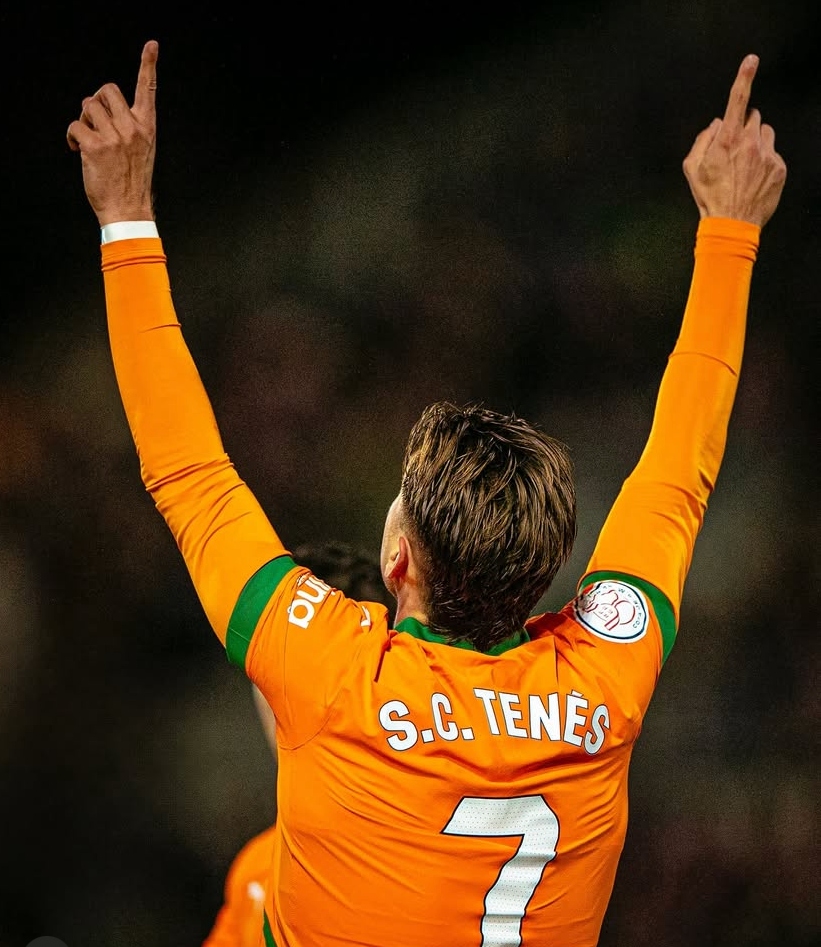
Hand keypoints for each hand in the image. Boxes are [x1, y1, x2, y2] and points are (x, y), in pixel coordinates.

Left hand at [67, 40, 158, 225]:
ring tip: (89, 140)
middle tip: (96, 123)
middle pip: (107, 90)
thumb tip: (103, 111)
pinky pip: (75, 125)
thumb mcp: (141, 150)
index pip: (148, 90)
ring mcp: (114, 136)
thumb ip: (129, 127)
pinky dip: (73, 137)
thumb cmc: (133, 183)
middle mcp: (132, 128)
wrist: (129, 210)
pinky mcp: (95, 146)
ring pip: (88, 106)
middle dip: (96, 102)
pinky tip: (80, 152)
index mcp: (147, 128)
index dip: (148, 64)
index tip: (152, 46)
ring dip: (84, 120)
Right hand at [683, 54, 785, 227]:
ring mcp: (767, 154)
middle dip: (744, 126)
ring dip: (757, 142)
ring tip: (745, 166)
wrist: (732, 224)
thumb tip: (714, 126)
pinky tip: (753, 178)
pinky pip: (773, 153)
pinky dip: (764, 161)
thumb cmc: (709, 197)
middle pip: (753, 117)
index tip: (752, 61)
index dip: (744, 77)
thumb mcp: (691, 169)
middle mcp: (749, 142)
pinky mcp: (779, 167)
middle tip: (734, 148)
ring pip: (766, 133)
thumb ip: (701, 140)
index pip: (737, 100)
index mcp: (726, 140)